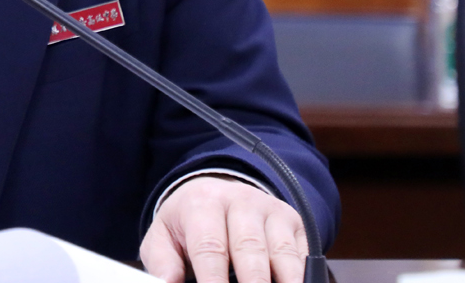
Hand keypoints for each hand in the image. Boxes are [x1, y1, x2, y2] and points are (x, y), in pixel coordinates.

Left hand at [139, 175, 306, 282]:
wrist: (215, 190)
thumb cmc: (189, 223)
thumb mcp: (163, 236)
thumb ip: (162, 262)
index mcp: (203, 204)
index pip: (210, 248)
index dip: (214, 281)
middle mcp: (240, 202)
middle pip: (250, 251)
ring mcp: (271, 210)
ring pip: (282, 255)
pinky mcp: (293, 223)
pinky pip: (302, 256)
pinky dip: (299, 278)